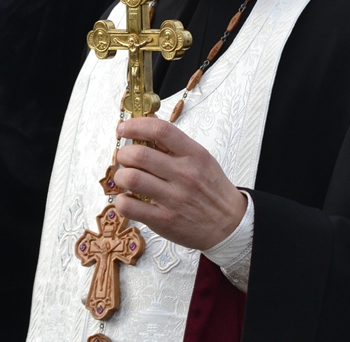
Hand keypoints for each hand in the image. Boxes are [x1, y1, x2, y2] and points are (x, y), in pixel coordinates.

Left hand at [113, 117, 246, 250]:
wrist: (229, 224)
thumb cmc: (212, 190)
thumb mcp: (201, 160)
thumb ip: (175, 146)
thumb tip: (145, 130)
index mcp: (194, 155)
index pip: (161, 130)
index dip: (136, 125)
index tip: (123, 129)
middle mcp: (184, 175)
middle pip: (139, 155)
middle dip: (123, 153)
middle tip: (124, 157)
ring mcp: (173, 198)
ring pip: (131, 178)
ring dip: (120, 176)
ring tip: (125, 178)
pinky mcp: (164, 220)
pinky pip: (129, 207)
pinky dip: (121, 201)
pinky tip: (128, 199)